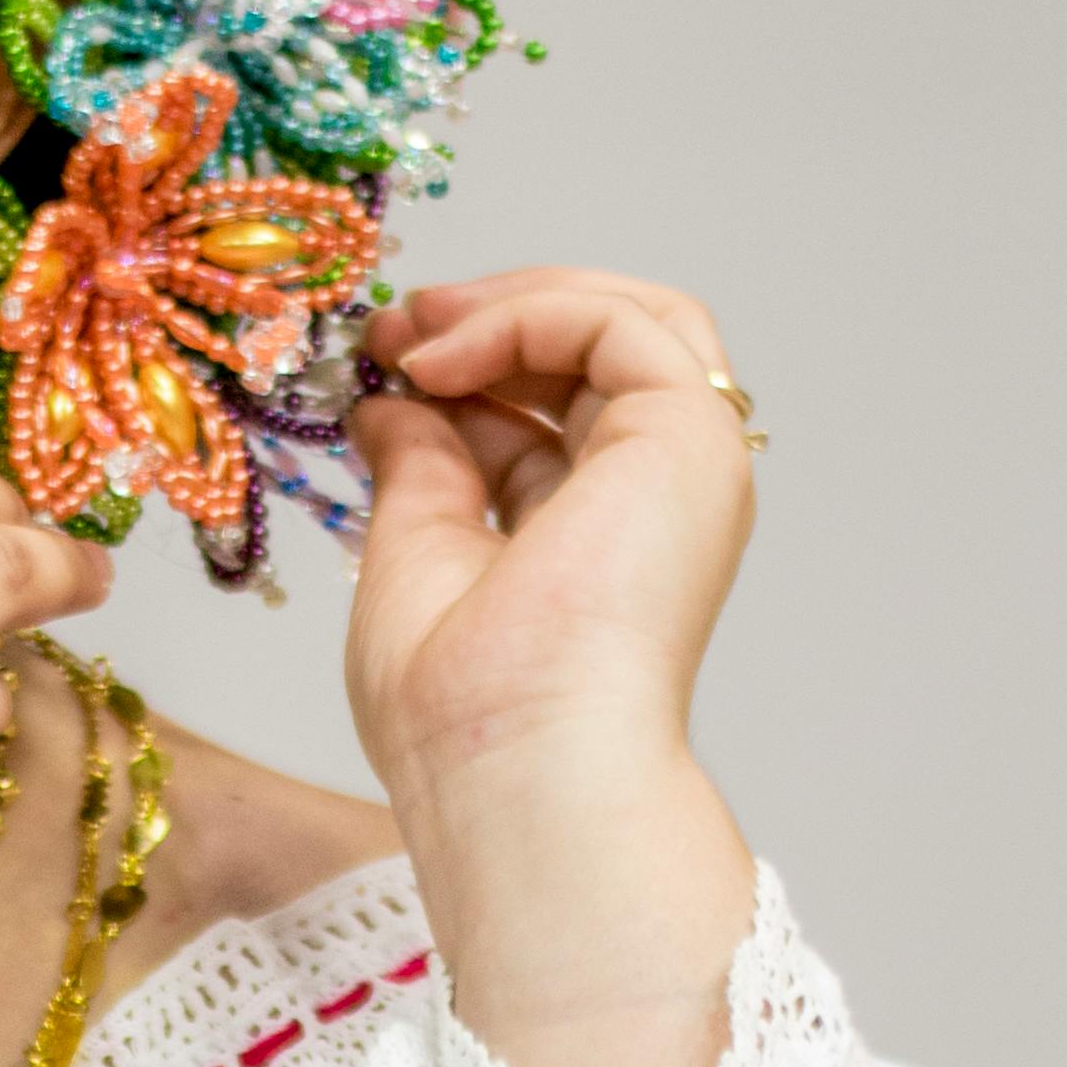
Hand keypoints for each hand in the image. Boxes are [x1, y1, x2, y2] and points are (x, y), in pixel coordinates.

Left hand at [347, 264, 753, 846]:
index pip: (548, 415)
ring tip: (417, 326)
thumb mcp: (417, 557)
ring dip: (517, 301)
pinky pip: (618, 323)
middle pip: (606, 351)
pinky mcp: (689, 437)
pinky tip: (441, 360)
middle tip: (397, 322)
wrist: (513, 765)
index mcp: (599, 537)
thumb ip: (420, 468)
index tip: (377, 357)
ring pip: (634, 319)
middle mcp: (655, 499)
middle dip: (496, 316)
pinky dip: (525, 316)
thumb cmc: (461, 713)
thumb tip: (393, 398)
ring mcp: (683, 466)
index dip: (465, 369)